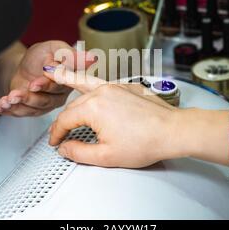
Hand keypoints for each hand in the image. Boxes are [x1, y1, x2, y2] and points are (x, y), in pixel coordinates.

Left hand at [0, 41, 95, 116]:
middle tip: (15, 94)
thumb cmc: (43, 56)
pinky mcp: (31, 110)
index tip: (36, 83)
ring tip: (6, 99)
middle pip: (45, 100)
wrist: (25, 66)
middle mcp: (58, 96)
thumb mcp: (55, 49)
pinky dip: (7, 110)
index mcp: (67, 81)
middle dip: (28, 97)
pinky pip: (20, 113)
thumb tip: (92, 57)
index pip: (60, 85)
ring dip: (17, 104)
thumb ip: (70, 55)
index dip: (48, 85)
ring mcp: (45, 104)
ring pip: (32, 108)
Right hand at [44, 67, 228, 167]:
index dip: (56, 133)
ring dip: (70, 82)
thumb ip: (79, 152)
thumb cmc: (146, 142)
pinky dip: (91, 85)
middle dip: (63, 118)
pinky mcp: (127, 87)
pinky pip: (103, 84)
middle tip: (58, 131)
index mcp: (93, 107)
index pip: (64, 120)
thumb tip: (65, 148)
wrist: (172, 131)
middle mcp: (102, 92)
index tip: (55, 142)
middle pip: (73, 104)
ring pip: (86, 85)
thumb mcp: (106, 156)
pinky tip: (88, 85)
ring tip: (55, 73)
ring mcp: (116, 86)